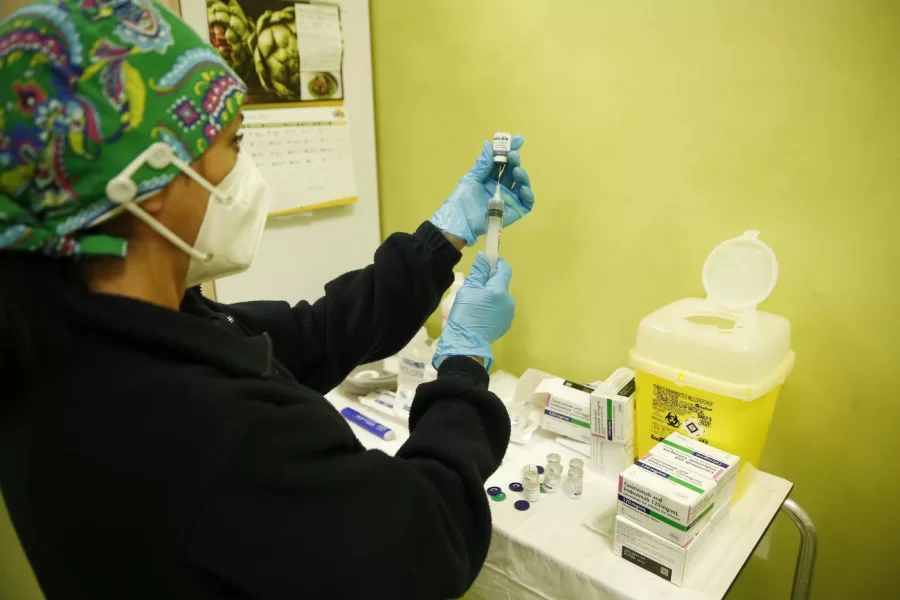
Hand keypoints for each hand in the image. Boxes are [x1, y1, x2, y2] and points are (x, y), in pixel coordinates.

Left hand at [430, 136, 534, 245]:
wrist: (460, 221)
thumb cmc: (463, 200)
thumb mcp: (472, 178)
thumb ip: (483, 163)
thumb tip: (489, 143)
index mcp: (490, 177)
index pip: (503, 162)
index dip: (510, 150)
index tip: (518, 139)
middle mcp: (501, 186)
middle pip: (513, 170)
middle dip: (515, 160)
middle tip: (513, 155)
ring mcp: (508, 199)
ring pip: (522, 184)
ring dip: (522, 175)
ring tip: (516, 170)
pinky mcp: (514, 211)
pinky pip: (526, 202)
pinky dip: (528, 194)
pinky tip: (522, 188)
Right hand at [433, 253, 514, 370]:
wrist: (467, 343)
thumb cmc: (465, 314)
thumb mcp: (468, 290)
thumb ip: (478, 272)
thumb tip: (484, 258)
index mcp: (500, 290)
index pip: (504, 269)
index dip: (497, 263)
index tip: (488, 262)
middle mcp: (509, 300)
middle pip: (501, 284)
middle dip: (490, 282)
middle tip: (474, 286)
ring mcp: (508, 314)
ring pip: (500, 297)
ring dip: (491, 296)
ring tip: (475, 303)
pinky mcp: (505, 324)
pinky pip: (499, 309)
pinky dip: (492, 307)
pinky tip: (480, 314)